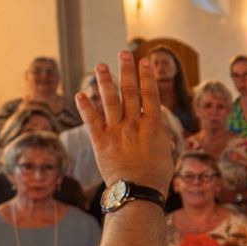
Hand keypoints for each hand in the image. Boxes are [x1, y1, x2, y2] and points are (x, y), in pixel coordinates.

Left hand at [75, 53, 174, 194]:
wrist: (137, 192)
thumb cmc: (156, 177)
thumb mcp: (166, 155)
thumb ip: (160, 139)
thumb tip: (161, 132)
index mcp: (153, 126)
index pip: (150, 95)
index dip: (147, 76)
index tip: (144, 62)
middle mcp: (134, 124)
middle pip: (130, 92)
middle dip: (127, 71)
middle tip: (124, 53)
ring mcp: (116, 132)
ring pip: (110, 101)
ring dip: (105, 82)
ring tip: (101, 66)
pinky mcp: (100, 142)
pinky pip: (91, 120)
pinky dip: (85, 107)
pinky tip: (80, 94)